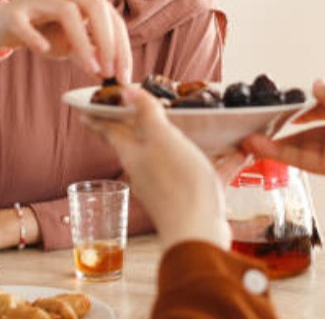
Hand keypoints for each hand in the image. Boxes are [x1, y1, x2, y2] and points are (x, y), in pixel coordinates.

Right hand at [0, 0, 131, 81]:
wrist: (3, 25)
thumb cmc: (44, 32)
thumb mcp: (72, 46)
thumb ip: (92, 56)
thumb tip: (113, 76)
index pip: (112, 17)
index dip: (121, 47)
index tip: (125, 75)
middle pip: (95, 7)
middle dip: (108, 42)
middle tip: (110, 72)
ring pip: (66, 11)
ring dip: (82, 42)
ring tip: (90, 68)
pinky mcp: (14, 11)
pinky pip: (25, 23)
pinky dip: (36, 37)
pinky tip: (44, 50)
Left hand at [83, 87, 230, 250]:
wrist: (198, 233)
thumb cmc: (178, 184)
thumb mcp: (161, 138)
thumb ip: (146, 113)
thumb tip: (125, 91)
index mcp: (133, 154)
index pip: (109, 130)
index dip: (98, 116)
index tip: (85, 108)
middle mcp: (146, 170)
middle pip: (135, 143)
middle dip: (133, 127)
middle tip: (132, 110)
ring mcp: (168, 186)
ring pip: (171, 157)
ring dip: (178, 141)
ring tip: (189, 126)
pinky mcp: (192, 198)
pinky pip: (205, 172)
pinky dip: (219, 160)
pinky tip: (239, 152)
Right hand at [243, 72, 324, 186]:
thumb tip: (316, 88)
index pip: (320, 105)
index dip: (299, 107)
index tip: (278, 108)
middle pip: (307, 129)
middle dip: (283, 128)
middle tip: (258, 127)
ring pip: (300, 146)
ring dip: (274, 143)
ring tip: (248, 139)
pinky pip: (301, 160)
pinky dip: (279, 154)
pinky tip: (259, 148)